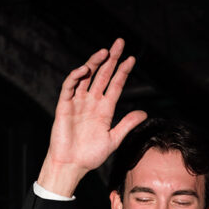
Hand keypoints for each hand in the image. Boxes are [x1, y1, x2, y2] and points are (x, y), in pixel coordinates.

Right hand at [37, 38, 147, 195]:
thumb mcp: (113, 139)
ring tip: (104, 52)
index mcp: (104, 109)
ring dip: (94, 63)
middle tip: (119, 43)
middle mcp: (92, 102)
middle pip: (102, 75)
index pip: (115, 85)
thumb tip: (144, 113)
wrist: (71, 165)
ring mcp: (78, 102)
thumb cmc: (90, 155)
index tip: (132, 59)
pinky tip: (84, 69)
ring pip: (86, 77)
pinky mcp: (64, 106)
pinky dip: (75, 77)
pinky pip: (69, 87)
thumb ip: (127, 125)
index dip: (123, 71)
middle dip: (111, 59)